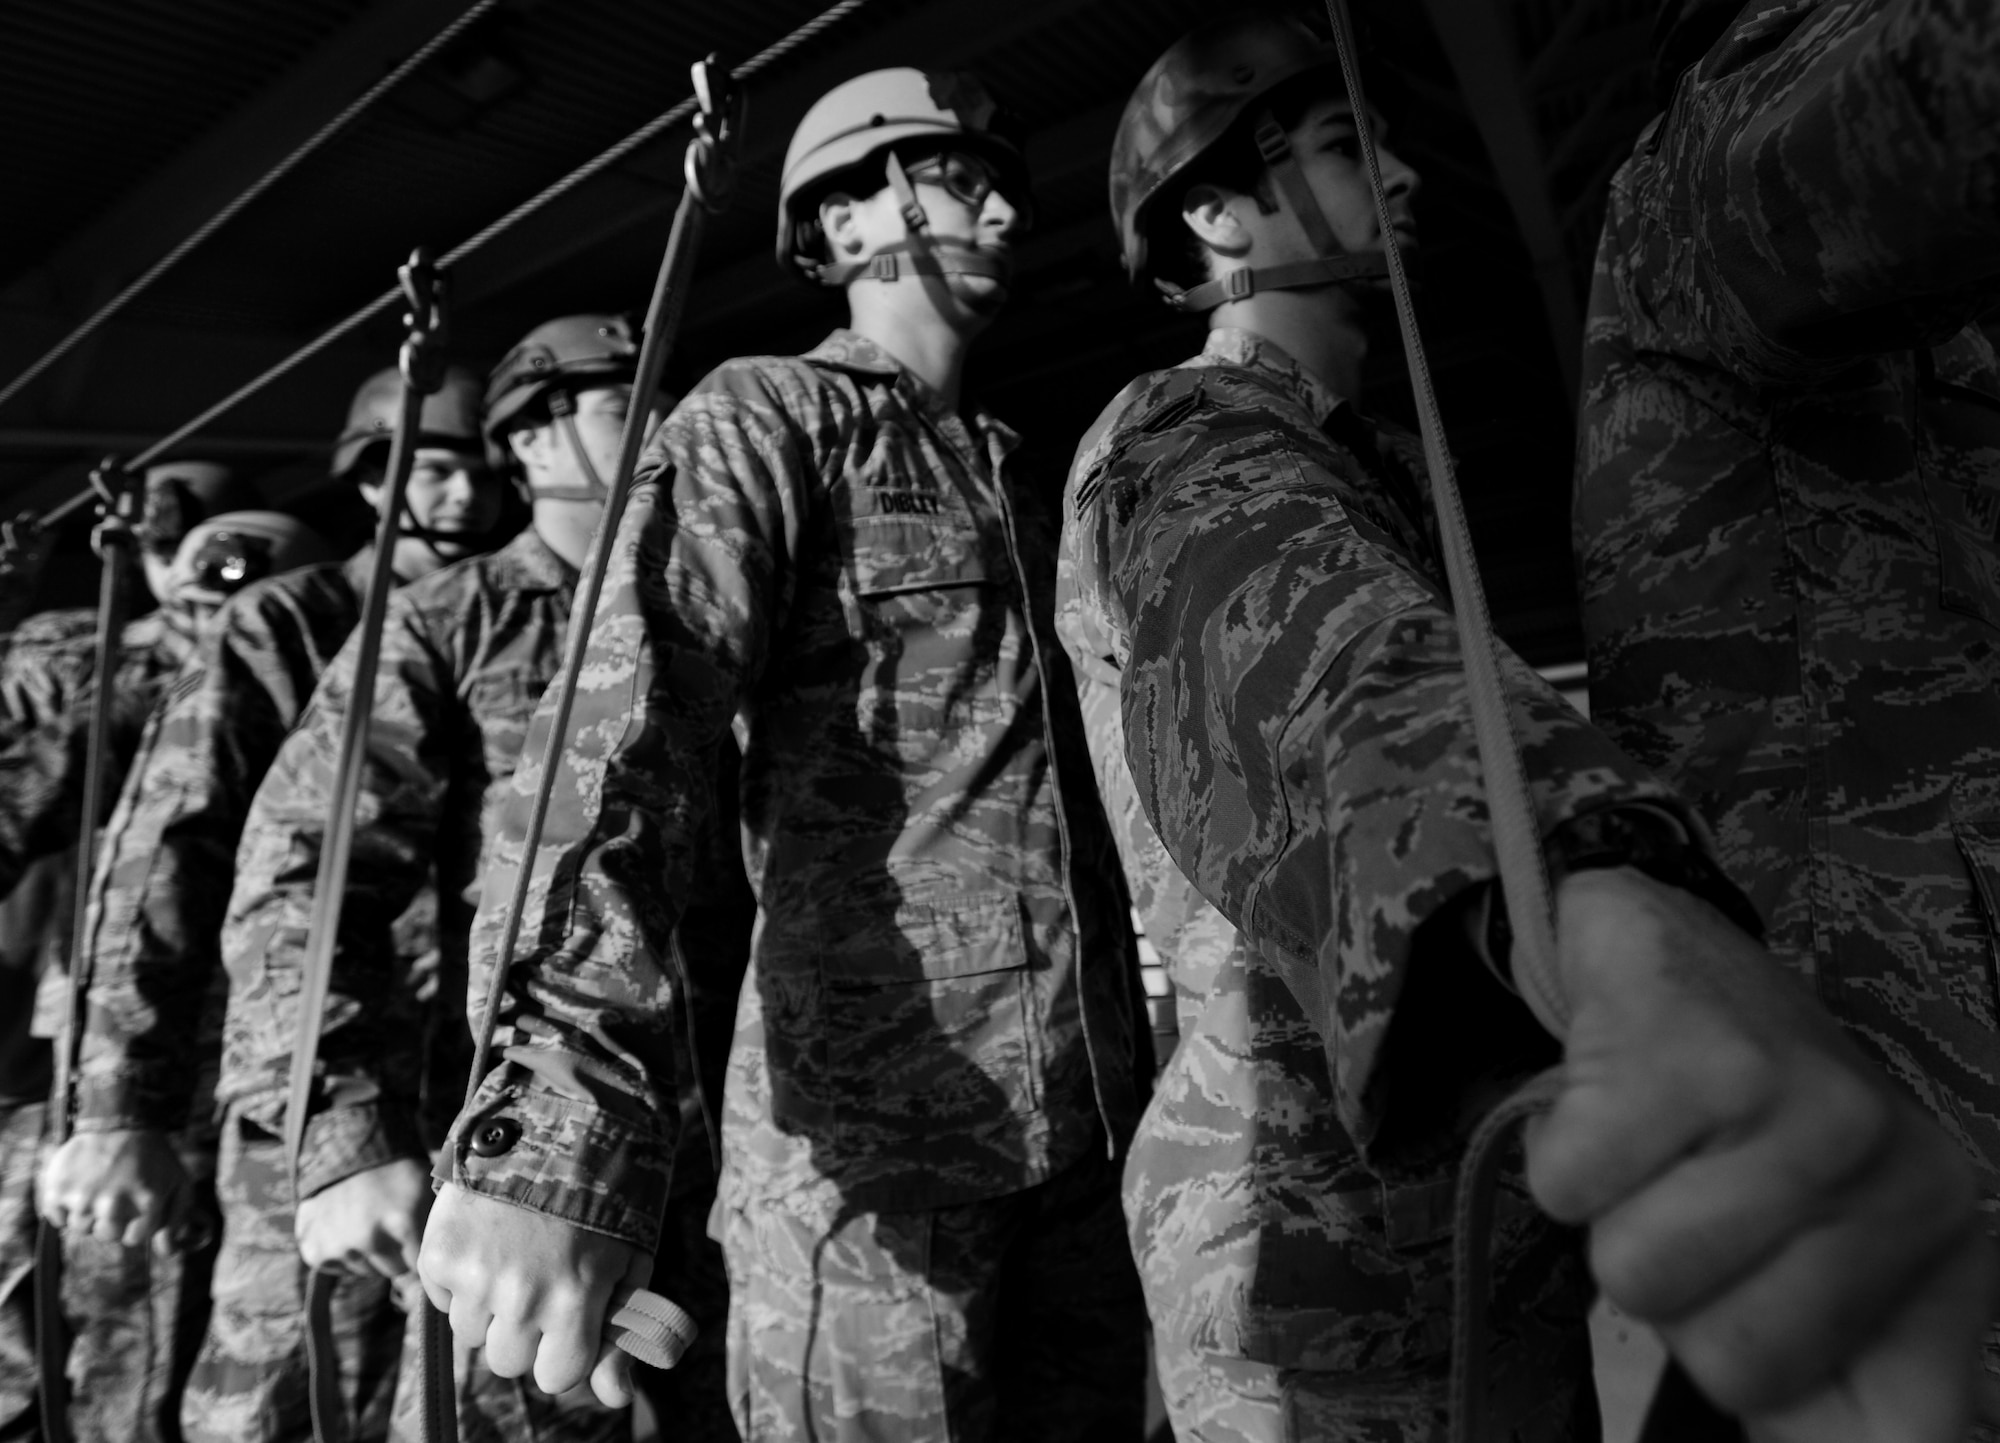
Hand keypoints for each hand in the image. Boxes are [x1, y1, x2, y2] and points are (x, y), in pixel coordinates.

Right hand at [38, 1127, 193, 1248]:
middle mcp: (114, 1204)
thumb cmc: (152, 1156)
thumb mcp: (178, 1182)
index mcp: (147, 1203)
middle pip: (106, 1236)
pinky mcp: (58, 1190)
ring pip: (81, 1228)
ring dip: (88, 1212)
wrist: (117, 1121)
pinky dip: (64, 1208)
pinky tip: (79, 1186)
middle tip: (115, 1193)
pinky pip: (56, 1219)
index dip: (133, 1226)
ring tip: (98, 1186)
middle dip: (111, 1220)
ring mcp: (84, 1197)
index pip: (133, 1240)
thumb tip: (168, 1253)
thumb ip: (177, 1219)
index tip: (134, 1208)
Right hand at [295, 1158, 431, 1280]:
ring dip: (370, 1253)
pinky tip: (346, 1227)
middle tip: (392, 1226)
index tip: (417, 1236)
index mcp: (404, 1222)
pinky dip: (343, 1252)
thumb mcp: (426, 1189)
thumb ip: (433, 1230)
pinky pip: (339, 1267)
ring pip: (367, 1270)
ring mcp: (339, 1247)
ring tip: (369, 1222)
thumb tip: (433, 1275)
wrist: (347, 1148)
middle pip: (395, 1271)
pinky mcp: (315, 1251)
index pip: (421, 1265)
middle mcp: (369, 1239)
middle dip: (398, 1254)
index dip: (420, 1251)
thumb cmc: (396, 1171)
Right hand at [418, 1181, 651, 1406]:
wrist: (555, 1119)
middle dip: (525, 1331)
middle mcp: (521, 1296)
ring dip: (489, 1306)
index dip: (563, 1351)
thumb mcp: (628, 1262)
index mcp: (575, 1301)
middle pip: (508, 1361)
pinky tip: (486, 1239)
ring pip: (471, 1334)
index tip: (569, 1321)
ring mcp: (475, 1274)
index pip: (555, 1377)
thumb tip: (618, 1399)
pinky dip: (458, 1278)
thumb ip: (619, 1336)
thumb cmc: (603, 1195)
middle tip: (539, 1280)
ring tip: (514, 1253)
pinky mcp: (438, 1251)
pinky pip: (442, 1298)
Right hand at [1529, 867, 1987, 1441]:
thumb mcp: (1816, 1269)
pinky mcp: (1689, 1050)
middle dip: (1677, 1296)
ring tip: (1649, 1145)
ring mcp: (1802, 1100)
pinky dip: (1560, 1150)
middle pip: (1728, 1361)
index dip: (1779, 1398)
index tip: (1742, 1333)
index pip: (1889, 1436)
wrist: (1665, 954)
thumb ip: (1863, 1398)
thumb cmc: (1734, 1129)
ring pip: (1636, 1275)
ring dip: (1609, 1216)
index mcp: (1946, 1236)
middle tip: (1688, 1201)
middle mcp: (1899, 1164)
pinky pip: (1571, 1187)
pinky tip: (1606, 1089)